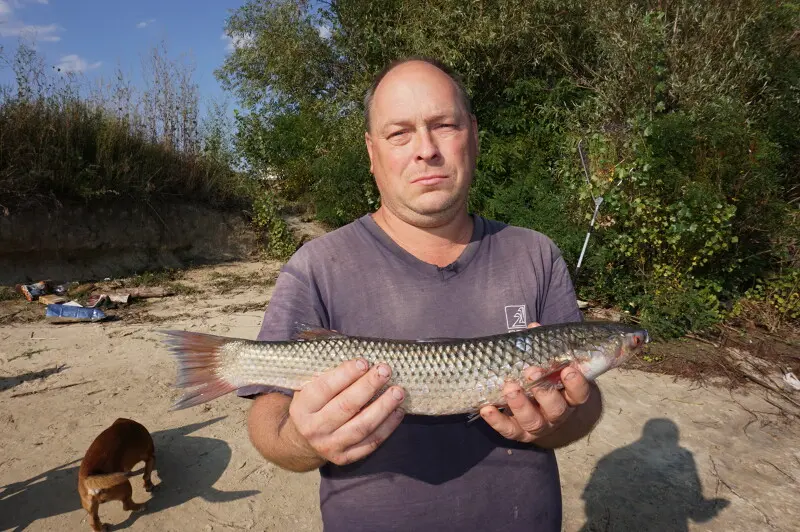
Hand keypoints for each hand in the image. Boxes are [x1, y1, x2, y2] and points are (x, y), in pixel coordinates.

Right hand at [287, 358, 405, 465]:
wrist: (303, 439)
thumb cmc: (314, 402)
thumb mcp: (309, 382)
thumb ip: (325, 363)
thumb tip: (341, 335)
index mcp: (302, 407)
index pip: (324, 388)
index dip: (345, 374)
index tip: (364, 361)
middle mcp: (313, 429)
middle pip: (346, 407)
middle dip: (368, 386)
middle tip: (385, 370)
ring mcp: (330, 446)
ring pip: (361, 427)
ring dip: (383, 407)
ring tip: (398, 391)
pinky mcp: (345, 458)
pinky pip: (370, 443)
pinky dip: (387, 427)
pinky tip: (398, 411)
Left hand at [479, 322, 593, 443]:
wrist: (535, 409)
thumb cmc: (543, 379)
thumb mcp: (546, 364)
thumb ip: (541, 347)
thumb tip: (533, 327)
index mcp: (568, 396)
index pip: (579, 393)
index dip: (576, 383)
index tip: (568, 369)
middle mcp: (556, 414)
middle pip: (556, 408)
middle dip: (544, 390)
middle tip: (531, 372)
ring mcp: (538, 426)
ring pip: (533, 421)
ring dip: (520, 404)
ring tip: (509, 387)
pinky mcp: (518, 433)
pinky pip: (508, 430)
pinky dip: (496, 420)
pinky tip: (486, 408)